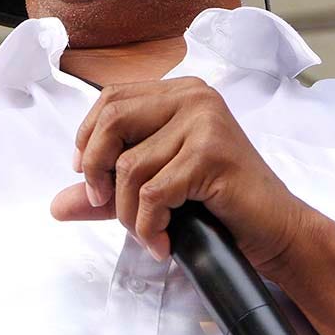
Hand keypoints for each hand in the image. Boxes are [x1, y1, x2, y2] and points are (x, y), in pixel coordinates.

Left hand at [51, 77, 312, 274]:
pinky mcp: (211, 154)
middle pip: (112, 120)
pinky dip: (149, 225)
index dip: (88, 137)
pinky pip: (152, 193)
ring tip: (149, 231)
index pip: (111, 98)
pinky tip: (163, 242)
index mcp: (180, 92)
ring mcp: (205, 122)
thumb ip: (108, 190)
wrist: (277, 230)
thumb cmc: (221, 205)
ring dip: (128, 213)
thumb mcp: (156, 189)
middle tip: (102, 203)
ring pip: (130, 166)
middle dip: (97, 170)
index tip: (86, 175)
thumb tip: (56, 205)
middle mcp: (193, 97)